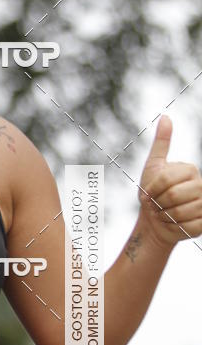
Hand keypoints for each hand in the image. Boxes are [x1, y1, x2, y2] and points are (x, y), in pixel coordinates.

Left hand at [137, 114, 201, 248]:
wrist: (155, 219)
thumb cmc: (153, 193)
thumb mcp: (153, 166)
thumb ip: (161, 143)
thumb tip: (166, 117)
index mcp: (190, 170)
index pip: (166, 180)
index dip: (151, 190)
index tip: (148, 194)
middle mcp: (201, 185)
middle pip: (173, 196)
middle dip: (158, 204)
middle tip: (156, 205)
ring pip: (180, 212)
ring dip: (164, 217)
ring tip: (163, 214)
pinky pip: (188, 226)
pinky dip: (174, 228)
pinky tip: (172, 224)